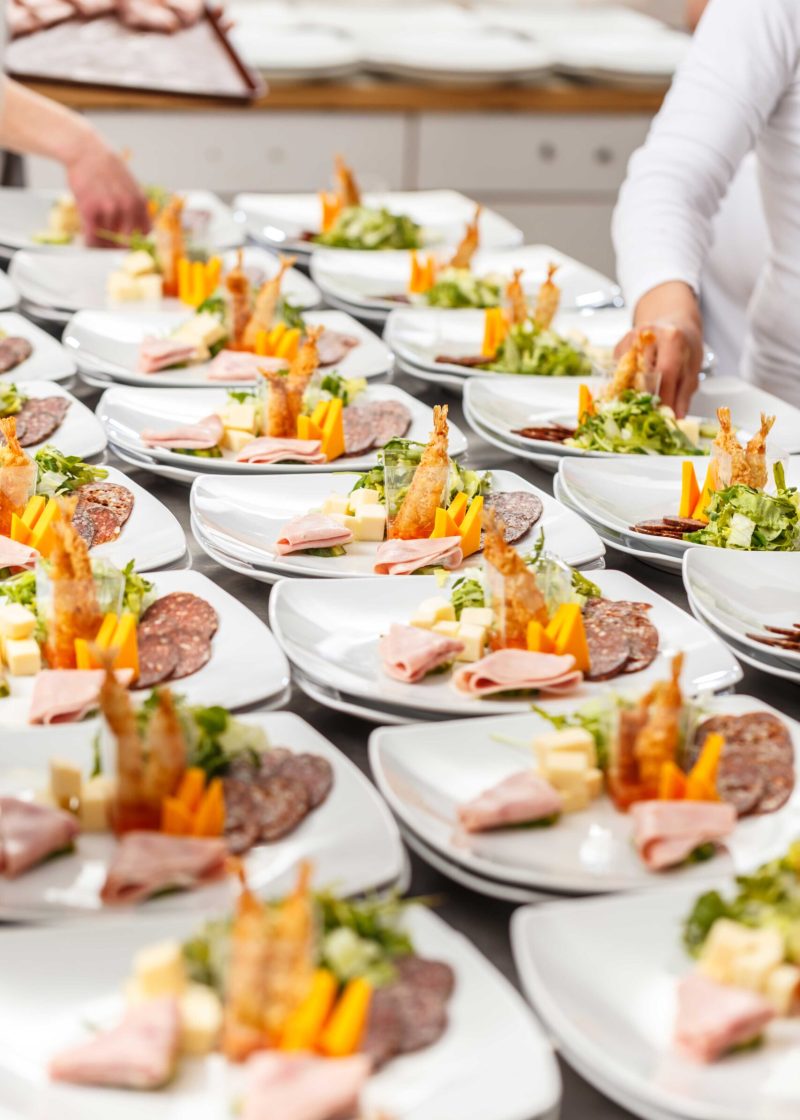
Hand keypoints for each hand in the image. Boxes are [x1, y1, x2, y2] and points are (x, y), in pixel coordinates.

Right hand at [66, 135, 149, 246]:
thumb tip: (141, 232)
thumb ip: (136, 207)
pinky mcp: (90, 209)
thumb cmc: (106, 169)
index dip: (136, 243)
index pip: (143, 234)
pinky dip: (90, 244)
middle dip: (117, 247)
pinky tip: (88, 244)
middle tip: (109, 246)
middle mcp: (127, 207)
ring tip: (96, 239)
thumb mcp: (130, 185)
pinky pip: (92, 238)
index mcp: (140, 203)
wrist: (85, 151)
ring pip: (107, 240)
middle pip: (125, 242)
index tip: (127, 246)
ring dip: (101, 243)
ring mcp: (109, 209)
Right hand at [613, 282, 704, 417]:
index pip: (666, 374)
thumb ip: (684, 394)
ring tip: (643, 406)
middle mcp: (648, 335)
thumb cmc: (684, 346)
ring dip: (634, 395)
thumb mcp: (692, 368)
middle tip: (652, 416)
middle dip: (648, 400)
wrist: (672, 323)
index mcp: (672, 339)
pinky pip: (619, 373)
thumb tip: (676, 418)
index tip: (666, 418)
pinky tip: (635, 388)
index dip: (665, 399)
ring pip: (627, 376)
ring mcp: (630, 340)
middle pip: (643, 375)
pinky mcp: (619, 347)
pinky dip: (626, 385)